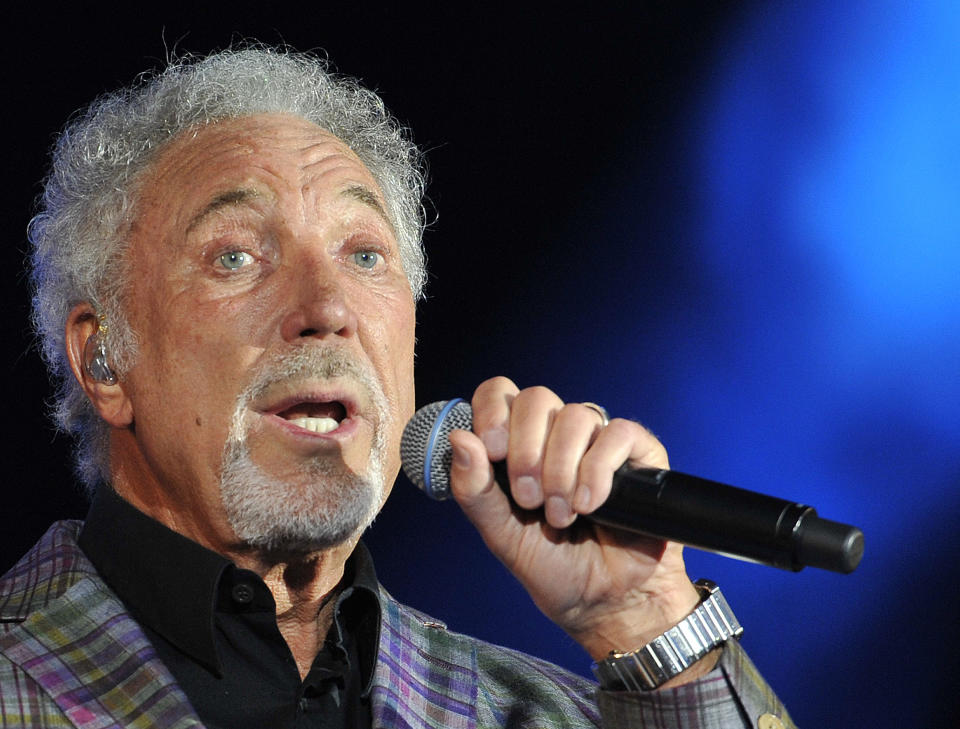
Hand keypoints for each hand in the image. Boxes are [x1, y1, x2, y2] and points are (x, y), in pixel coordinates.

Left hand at [446, 377, 706, 676]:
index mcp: (517, 444)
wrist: (604, 602)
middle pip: (537, 398)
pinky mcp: (638, 453)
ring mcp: (597, 441)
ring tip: (561, 515)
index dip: (493, 410)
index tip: (494, 449)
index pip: (500, 393)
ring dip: (561, 469)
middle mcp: (556, 435)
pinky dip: (598, 469)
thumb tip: (458, 437)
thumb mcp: (500, 535)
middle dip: (526, 450)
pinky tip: (591, 503)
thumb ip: (475, 490)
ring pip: (576, 415)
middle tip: (529, 499)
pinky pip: (617, 433)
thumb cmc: (551, 566)